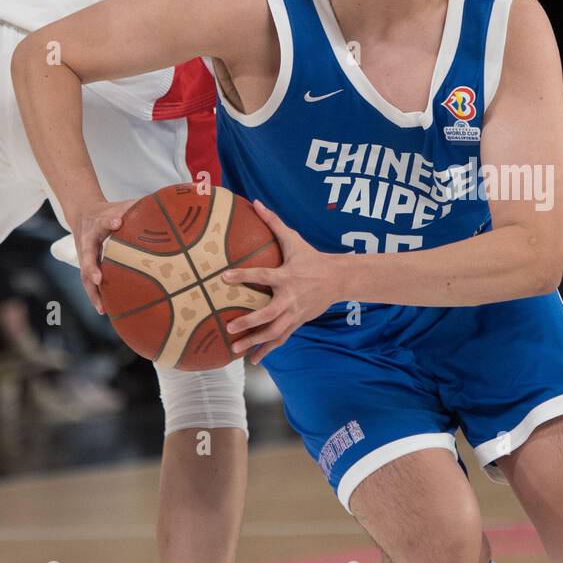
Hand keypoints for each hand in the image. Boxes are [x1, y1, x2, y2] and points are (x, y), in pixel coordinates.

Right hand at [71, 199, 138, 314]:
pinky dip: (95, 295)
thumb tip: (167, 207)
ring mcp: (84, 255)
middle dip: (92, 267)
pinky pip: (89, 282)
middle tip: (99, 278)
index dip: (110, 221)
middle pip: (87, 254)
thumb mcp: (121, 206)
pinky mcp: (86, 265)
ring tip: (102, 307)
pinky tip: (104, 309)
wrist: (83, 214)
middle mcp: (88, 241)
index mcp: (98, 222)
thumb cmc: (109, 211)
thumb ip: (138, 208)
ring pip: (85, 274)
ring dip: (92, 290)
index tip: (118, 222)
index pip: (104, 220)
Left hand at [223, 199, 339, 364]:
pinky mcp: (297, 322)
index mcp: (287, 276)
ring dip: (254, 342)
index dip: (244, 276)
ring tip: (235, 349)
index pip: (262, 276)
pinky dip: (267, 350)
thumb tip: (256, 202)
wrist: (338, 279)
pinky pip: (281, 339)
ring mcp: (295, 313)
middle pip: (269, 314)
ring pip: (274, 332)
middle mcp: (291, 298)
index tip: (224, 276)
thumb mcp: (294, 239)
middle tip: (230, 327)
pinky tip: (252, 360)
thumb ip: (273, 222)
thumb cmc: (311, 257)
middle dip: (250, 321)